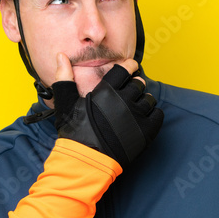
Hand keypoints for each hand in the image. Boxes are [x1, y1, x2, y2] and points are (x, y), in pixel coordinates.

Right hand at [51, 53, 162, 168]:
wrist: (86, 161)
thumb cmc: (75, 132)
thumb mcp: (66, 103)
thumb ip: (64, 78)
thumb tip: (60, 56)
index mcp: (106, 91)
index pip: (125, 69)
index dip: (129, 66)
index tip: (129, 68)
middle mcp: (124, 101)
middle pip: (138, 83)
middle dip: (135, 85)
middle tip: (128, 93)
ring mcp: (136, 117)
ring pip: (149, 99)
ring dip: (143, 100)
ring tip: (134, 108)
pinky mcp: (146, 132)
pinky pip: (158, 114)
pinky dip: (153, 114)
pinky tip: (143, 117)